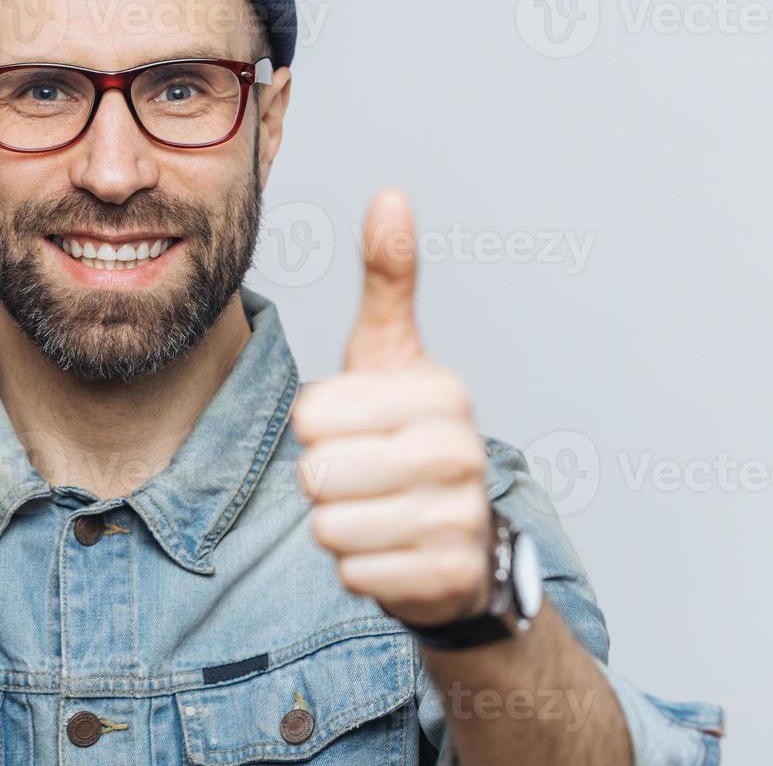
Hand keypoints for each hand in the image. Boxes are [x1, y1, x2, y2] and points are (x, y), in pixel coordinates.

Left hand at [293, 189, 492, 627]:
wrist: (460, 541)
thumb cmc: (407, 436)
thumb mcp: (392, 356)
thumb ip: (388, 281)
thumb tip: (390, 194)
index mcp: (440, 392)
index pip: (311, 413)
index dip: (317, 427)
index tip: (356, 428)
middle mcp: (461, 451)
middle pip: (317, 472)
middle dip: (323, 481)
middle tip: (364, 477)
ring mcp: (460, 517)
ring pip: (329, 525)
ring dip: (338, 526)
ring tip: (377, 512)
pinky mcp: (448, 578)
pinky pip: (352, 572)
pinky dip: (360, 568)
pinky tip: (392, 552)